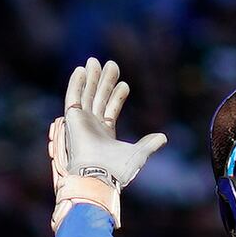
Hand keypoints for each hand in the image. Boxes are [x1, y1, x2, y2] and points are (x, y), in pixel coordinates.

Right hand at [49, 58, 166, 231]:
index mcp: (105, 134)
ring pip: (86, 95)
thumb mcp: (138, 154)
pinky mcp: (72, 120)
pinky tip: (80, 70)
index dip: (116, 96)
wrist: (99, 175)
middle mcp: (91, 126)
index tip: (124, 84)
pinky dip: (75, 84)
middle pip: (98, 98)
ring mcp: (80, 122)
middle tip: (110, 64)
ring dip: (90, 78)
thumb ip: (149, 144)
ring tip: (94, 61)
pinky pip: (72, 97)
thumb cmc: (116, 170)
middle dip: (104, 81)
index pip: (110, 110)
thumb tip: (163, 137)